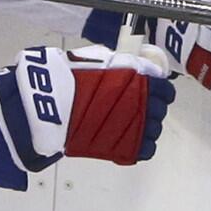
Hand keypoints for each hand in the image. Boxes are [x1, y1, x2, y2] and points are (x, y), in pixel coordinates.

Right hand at [0, 44, 174, 170]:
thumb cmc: (64, 79)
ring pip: (153, 130)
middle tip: (132, 106)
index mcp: (137, 81)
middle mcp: (140, 104)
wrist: (45, 107)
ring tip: (125, 122)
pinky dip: (140, 144)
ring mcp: (133, 128)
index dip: (158, 90)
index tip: (149, 91)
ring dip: (144, 125)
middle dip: (149, 107)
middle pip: (159, 110)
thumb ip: (117, 64)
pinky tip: (127, 138)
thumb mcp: (92, 60)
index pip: (164, 89)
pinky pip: (145, 149)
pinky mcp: (122, 148)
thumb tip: (132, 66)